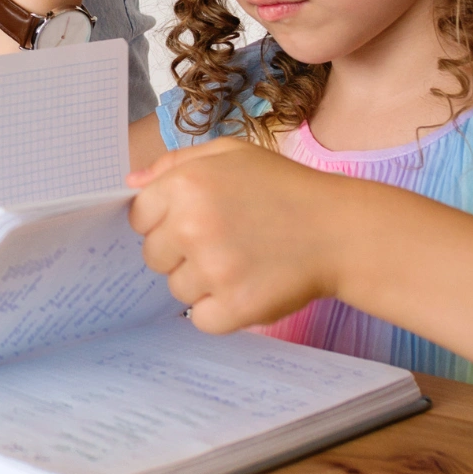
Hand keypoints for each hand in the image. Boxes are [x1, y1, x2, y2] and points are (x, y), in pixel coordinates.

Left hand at [126, 137, 356, 332]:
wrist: (340, 229)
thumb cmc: (286, 189)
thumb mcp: (232, 154)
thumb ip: (176, 163)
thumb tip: (131, 182)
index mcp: (186, 185)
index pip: (139, 217)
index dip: (164, 221)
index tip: (193, 223)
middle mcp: (192, 225)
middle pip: (154, 256)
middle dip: (182, 253)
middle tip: (225, 242)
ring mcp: (213, 268)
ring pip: (177, 289)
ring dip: (204, 283)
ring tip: (243, 262)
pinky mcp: (234, 306)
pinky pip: (201, 319)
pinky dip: (221, 311)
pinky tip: (247, 288)